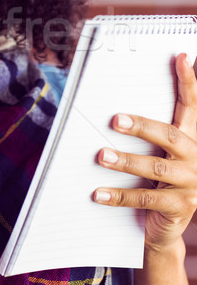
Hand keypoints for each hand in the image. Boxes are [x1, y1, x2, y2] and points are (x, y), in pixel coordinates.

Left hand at [94, 53, 196, 251]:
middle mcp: (194, 158)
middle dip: (142, 126)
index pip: (190, 105)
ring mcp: (190, 184)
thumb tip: (121, 105)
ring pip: (155, 168)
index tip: (181, 57)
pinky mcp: (179, 207)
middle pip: (169, 136)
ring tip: (100, 156)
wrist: (166, 227)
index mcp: (190, 139)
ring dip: (125, 161)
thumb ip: (151, 132)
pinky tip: (98, 193)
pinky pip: (145, 200)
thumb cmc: (157, 182)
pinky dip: (118, 196)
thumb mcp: (159, 154)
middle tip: (115, 120)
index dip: (188, 81)